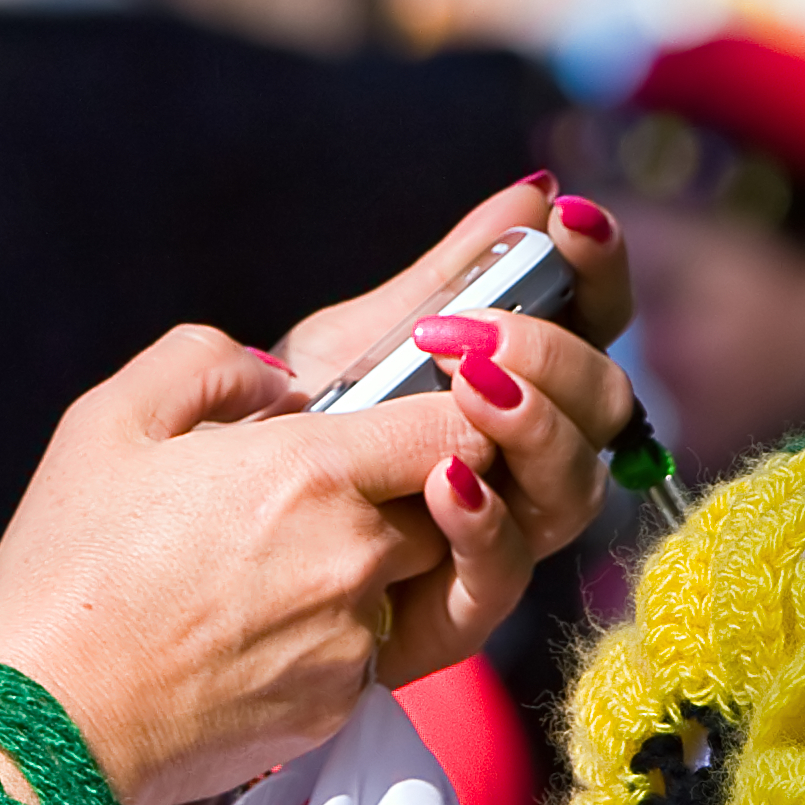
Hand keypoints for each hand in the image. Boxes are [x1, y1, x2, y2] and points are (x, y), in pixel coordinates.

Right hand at [0, 323, 493, 804]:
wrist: (50, 725)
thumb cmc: (68, 570)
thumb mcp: (109, 422)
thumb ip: (204, 364)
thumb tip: (277, 380)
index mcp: (309, 471)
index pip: (455, 429)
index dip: (449, 415)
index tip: (405, 417)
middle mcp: (352, 555)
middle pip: (451, 505)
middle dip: (410, 486)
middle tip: (321, 491)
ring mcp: (352, 639)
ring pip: (414, 579)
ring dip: (373, 561)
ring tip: (274, 564)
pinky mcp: (338, 704)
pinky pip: (372, 648)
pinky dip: (336, 631)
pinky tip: (255, 627)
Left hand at [272, 178, 639, 685]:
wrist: (203, 529)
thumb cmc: (289, 430)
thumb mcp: (360, 339)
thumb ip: (448, 278)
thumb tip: (534, 192)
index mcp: (518, 386)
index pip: (595, 321)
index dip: (598, 268)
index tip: (570, 219)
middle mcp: (526, 463)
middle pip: (602, 409)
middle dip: (555, 359)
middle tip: (480, 334)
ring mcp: (498, 539)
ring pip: (572, 493)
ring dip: (533, 430)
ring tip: (470, 387)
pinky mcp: (452, 612)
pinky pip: (500, 577)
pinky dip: (484, 522)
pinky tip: (447, 478)